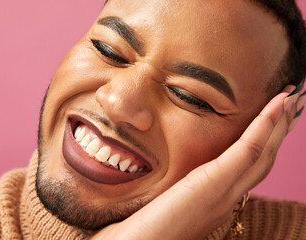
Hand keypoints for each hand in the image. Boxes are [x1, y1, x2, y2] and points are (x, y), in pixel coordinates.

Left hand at [91, 85, 305, 239]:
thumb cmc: (147, 228)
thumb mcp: (171, 204)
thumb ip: (184, 189)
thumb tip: (181, 177)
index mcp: (218, 202)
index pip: (250, 168)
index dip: (267, 142)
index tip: (275, 119)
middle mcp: (228, 199)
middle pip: (264, 159)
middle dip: (281, 129)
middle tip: (294, 102)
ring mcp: (224, 194)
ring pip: (263, 153)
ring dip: (279, 123)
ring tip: (292, 98)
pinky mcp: (214, 185)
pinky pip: (247, 150)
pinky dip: (264, 126)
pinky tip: (276, 105)